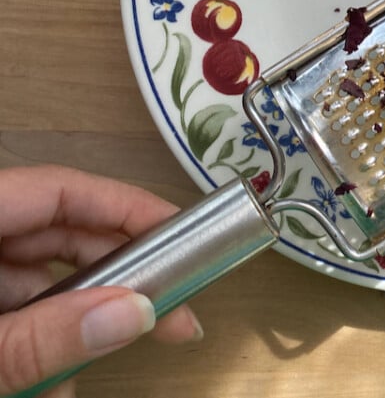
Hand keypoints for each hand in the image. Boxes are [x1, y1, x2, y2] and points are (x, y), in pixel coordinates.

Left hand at [0, 165, 202, 396]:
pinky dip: (36, 343)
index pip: (64, 190)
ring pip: (36, 283)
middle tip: (170, 320)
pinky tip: (43, 384)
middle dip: (113, 285)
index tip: (183, 237)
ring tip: (74, 383)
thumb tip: (137, 312)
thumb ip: (46, 336)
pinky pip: (11, 311)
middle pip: (60, 237)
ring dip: (71, 330)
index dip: (127, 207)